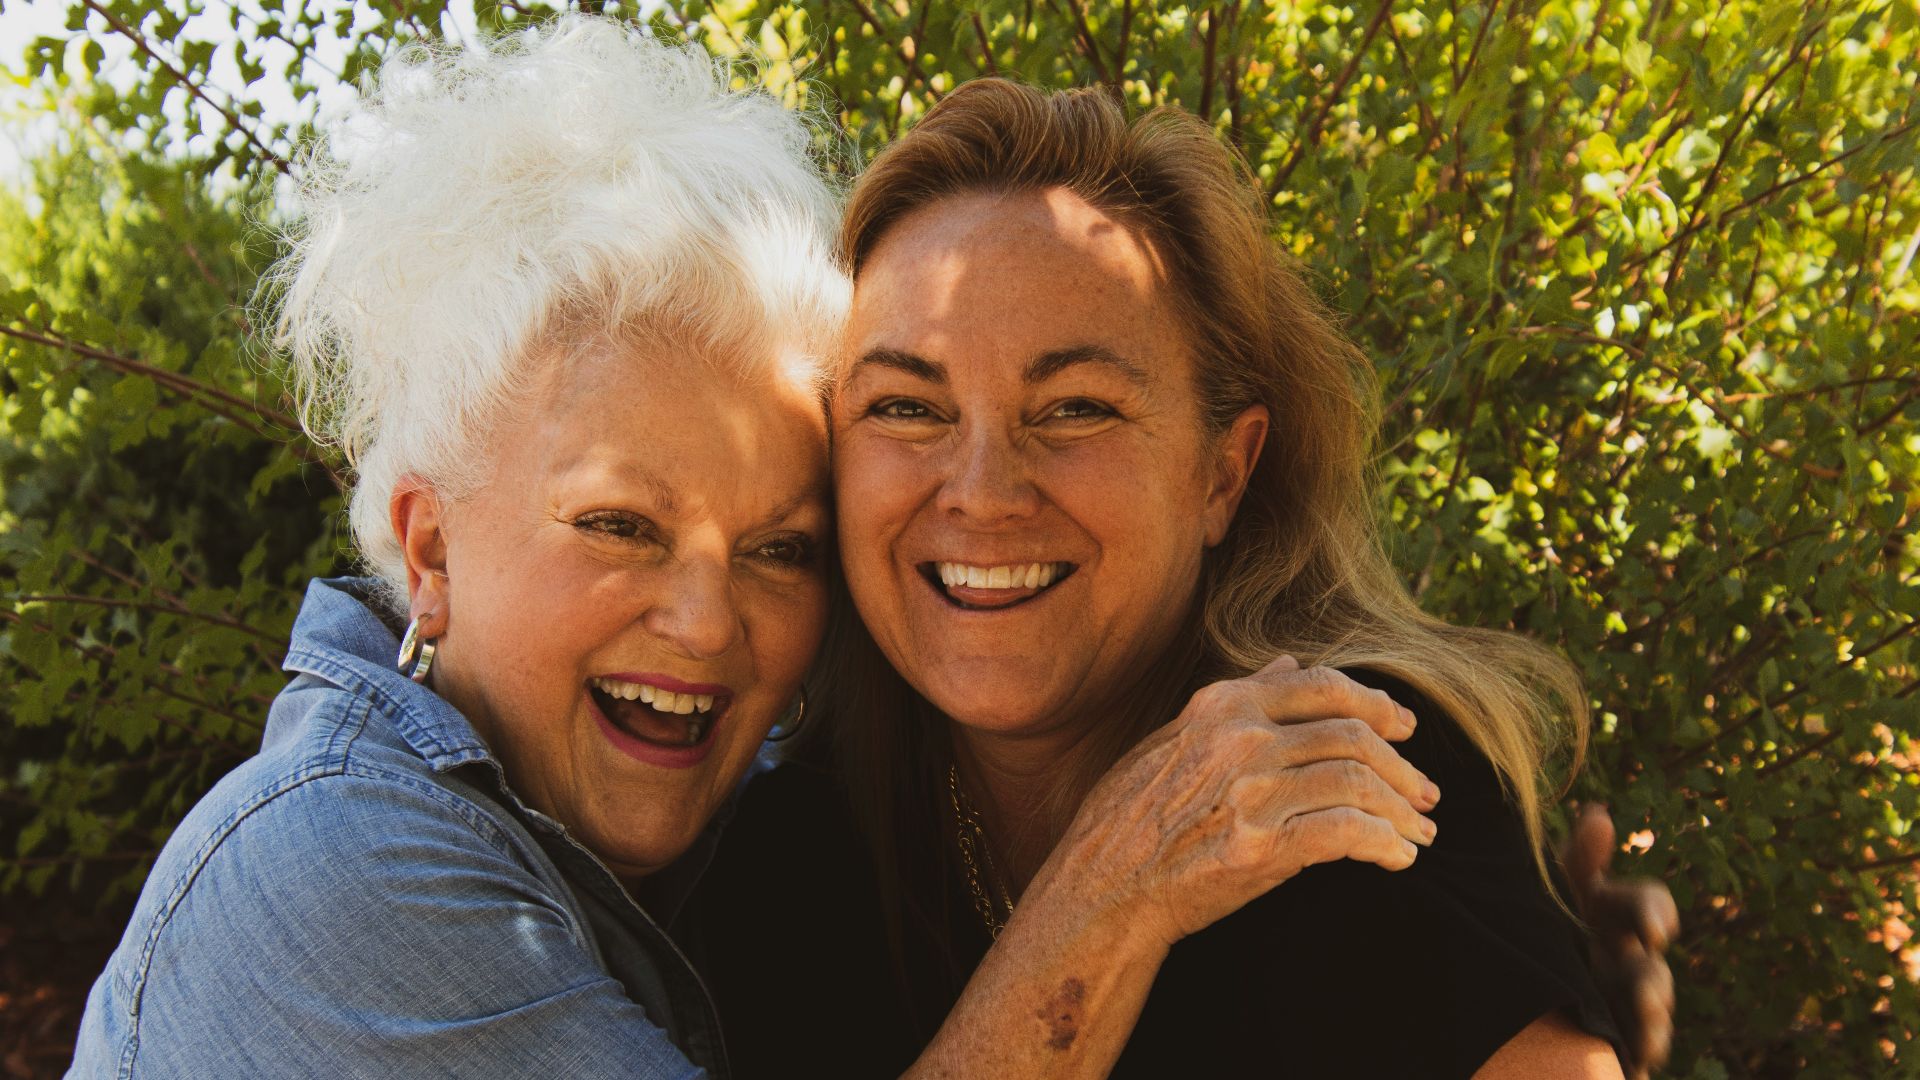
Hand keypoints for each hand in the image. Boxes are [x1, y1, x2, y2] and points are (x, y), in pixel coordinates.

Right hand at [1039, 654, 1441, 950]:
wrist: (1101, 888)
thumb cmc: (1129, 817)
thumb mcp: (1173, 739)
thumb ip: (1236, 701)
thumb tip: (1287, 665)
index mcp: (1222, 706)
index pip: (1323, 686)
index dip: (1377, 704)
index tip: (1406, 729)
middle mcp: (1241, 739)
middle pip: (1353, 736)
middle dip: (1402, 767)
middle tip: (1427, 793)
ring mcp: (1251, 791)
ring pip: (1358, 783)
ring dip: (1402, 810)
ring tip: (1420, 832)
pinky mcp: (1261, 847)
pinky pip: (1347, 834)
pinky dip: (1384, 844)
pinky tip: (1398, 859)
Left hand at [1563, 804, 1678, 1079]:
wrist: (1506, 983)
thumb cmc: (1537, 921)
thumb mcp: (1550, 889)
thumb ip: (1577, 859)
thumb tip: (1599, 813)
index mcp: (1610, 916)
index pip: (1647, 906)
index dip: (1655, 913)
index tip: (1657, 928)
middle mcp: (1624, 958)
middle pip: (1652, 967)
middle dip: (1654, 981)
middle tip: (1649, 986)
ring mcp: (1622, 1001)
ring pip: (1649, 1009)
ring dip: (1651, 1012)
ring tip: (1645, 1015)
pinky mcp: (1614, 1037)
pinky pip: (1638, 1047)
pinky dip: (1644, 1050)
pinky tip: (1642, 1058)